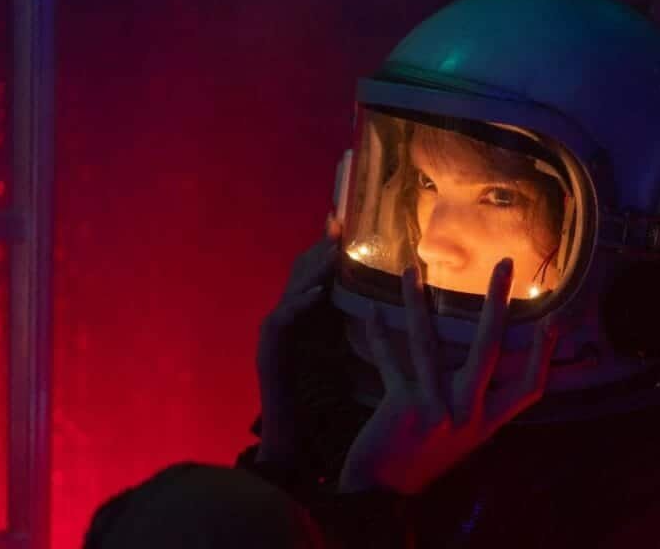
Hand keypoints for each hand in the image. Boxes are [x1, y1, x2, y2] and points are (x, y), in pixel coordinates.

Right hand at [256, 214, 340, 463]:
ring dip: (311, 269)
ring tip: (332, 249)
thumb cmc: (323, 400)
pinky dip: (299, 306)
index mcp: (306, 317)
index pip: (316, 272)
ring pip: (291, 291)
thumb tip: (391, 303)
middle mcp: (286, 318)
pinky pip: (281, 323)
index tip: (347, 218)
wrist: (293, 440)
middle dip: (319, 247)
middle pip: (301, 273)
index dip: (328, 246)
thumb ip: (355, 325)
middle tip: (339, 222)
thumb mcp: (345, 354)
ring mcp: (274, 334)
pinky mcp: (268, 354)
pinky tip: (318, 296)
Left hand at [338, 259, 558, 494]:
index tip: (555, 318)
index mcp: (487, 422)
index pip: (530, 388)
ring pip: (429, 343)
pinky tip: (372, 311)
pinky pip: (392, 361)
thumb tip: (488, 358)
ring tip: (413, 271)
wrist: (383, 492)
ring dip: (418, 304)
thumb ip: (476, 403)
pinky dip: (380, 335)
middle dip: (497, 303)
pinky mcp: (404, 406)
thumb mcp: (462, 436)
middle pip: (490, 349)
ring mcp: (437, 409)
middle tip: (503, 264)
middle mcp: (468, 414)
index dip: (544, 353)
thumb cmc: (424, 458)